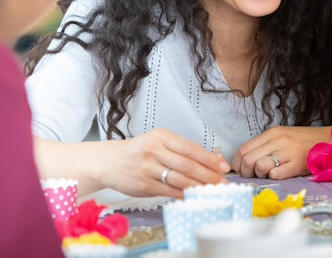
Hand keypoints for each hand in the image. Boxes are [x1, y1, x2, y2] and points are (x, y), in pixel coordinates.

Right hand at [96, 128, 229, 198]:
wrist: (108, 162)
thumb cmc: (136, 152)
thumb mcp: (155, 142)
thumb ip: (178, 150)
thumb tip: (208, 160)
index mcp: (160, 136)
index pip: (190, 148)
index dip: (209, 158)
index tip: (223, 166)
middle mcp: (154, 151)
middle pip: (187, 165)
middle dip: (208, 175)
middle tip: (222, 181)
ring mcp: (148, 169)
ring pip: (180, 179)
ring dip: (199, 186)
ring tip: (212, 190)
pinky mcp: (144, 185)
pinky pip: (169, 191)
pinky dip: (184, 194)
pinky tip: (194, 196)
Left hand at [231, 125, 330, 179]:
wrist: (329, 140)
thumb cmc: (303, 141)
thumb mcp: (282, 137)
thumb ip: (264, 145)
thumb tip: (244, 160)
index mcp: (272, 133)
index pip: (243, 149)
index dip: (237, 163)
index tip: (240, 169)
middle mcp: (278, 140)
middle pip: (248, 159)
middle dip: (246, 172)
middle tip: (253, 175)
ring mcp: (288, 152)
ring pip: (260, 166)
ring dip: (259, 175)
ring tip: (267, 174)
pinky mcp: (298, 164)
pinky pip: (276, 174)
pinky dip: (273, 177)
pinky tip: (279, 174)